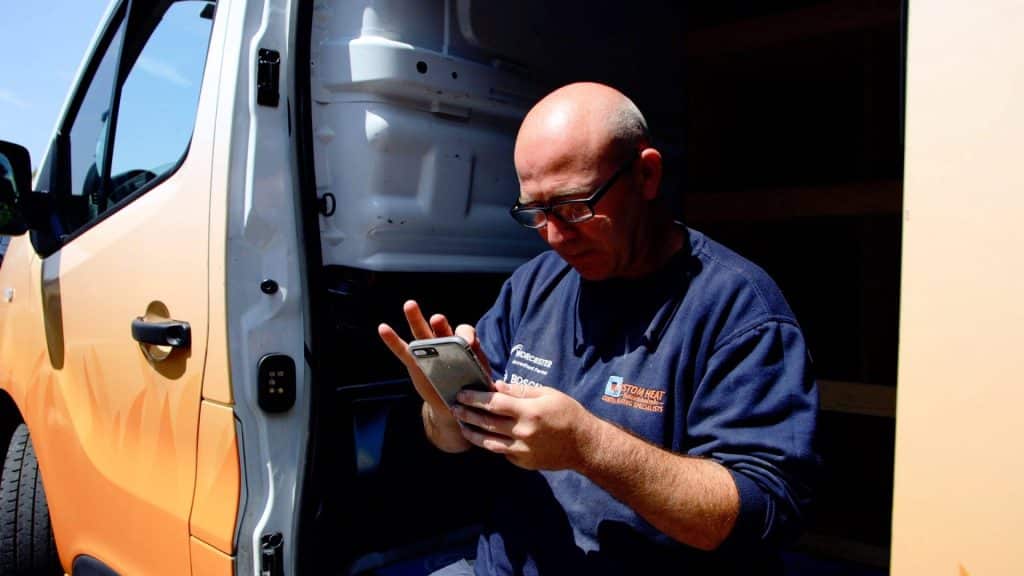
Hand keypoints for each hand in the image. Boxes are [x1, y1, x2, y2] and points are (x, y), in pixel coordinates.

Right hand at [378, 300, 491, 452]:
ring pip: (421, 333)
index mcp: (465, 345)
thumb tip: (489, 386)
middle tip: (437, 319)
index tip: (466, 341)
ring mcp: (429, 352)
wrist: (456, 405)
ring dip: (415, 318)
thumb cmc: (473, 390)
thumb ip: (484, 380)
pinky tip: (383, 328)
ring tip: (410, 305)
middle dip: (440, 323)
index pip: (465, 332)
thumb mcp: (484, 384)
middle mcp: (446, 343)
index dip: (466, 335)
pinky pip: (402, 350)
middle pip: (442, 328)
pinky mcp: (414, 363)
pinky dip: (392, 339)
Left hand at [453, 381, 601, 470]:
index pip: (494, 404)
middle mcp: (523, 432)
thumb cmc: (567, 414)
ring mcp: (522, 450)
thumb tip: (496, 387)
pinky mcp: (523, 462)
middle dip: (468, 414)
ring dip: (472, 432)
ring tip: (462, 424)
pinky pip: (501, 451)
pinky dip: (489, 443)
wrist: (584, 445)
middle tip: (454, 407)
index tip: (462, 394)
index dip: (475, 398)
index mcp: (530, 412)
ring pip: (489, 442)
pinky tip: (481, 436)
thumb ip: (520, 391)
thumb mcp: (548, 394)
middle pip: (487, 423)